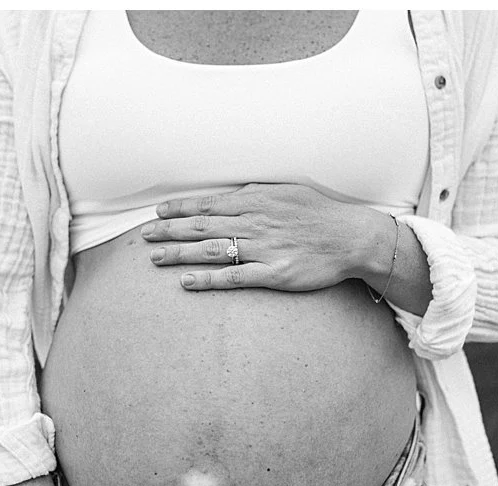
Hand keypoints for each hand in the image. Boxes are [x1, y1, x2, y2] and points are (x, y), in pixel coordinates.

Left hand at [144, 183, 392, 292]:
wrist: (352, 238)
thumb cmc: (321, 213)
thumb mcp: (288, 190)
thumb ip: (257, 194)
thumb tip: (231, 195)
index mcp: (257, 201)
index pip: (208, 204)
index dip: (180, 208)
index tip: (159, 212)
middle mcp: (255, 223)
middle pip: (202, 227)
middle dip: (169, 231)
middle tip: (145, 237)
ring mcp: (263, 249)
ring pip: (212, 250)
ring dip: (179, 254)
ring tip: (155, 258)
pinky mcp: (274, 274)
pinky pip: (234, 278)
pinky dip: (208, 279)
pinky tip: (186, 282)